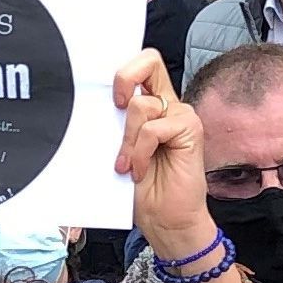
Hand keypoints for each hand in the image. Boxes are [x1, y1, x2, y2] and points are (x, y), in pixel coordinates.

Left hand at [112, 55, 210, 261]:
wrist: (167, 221)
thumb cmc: (145, 191)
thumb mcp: (121, 151)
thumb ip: (116, 125)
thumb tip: (91, 106)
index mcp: (152, 107)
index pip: (141, 66)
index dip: (122, 70)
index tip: (107, 97)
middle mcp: (168, 106)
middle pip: (149, 61)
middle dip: (124, 78)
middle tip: (115, 107)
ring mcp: (180, 116)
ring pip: (140, 105)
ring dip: (127, 140)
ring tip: (128, 164)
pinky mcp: (190, 130)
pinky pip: (152, 128)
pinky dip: (139, 152)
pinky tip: (140, 170)